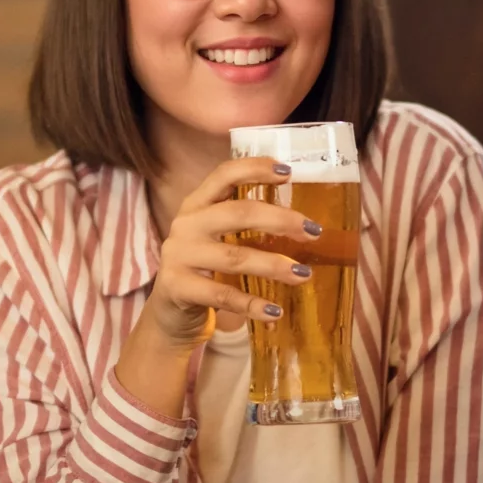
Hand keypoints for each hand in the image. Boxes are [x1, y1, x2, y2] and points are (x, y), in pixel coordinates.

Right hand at [115, 157, 324, 416]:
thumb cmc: (204, 271)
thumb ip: (244, 225)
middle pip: (237, 213)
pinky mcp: (177, 287)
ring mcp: (178, 256)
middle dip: (279, 220)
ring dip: (273, 265)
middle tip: (313, 231)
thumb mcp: (216, 240)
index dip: (254, 169)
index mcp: (197, 205)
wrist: (169, 314)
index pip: (224, 175)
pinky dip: (252, 305)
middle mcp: (186, 225)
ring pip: (233, 257)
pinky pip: (222, 295)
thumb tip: (301, 222)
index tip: (287, 172)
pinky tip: (276, 311)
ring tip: (304, 274)